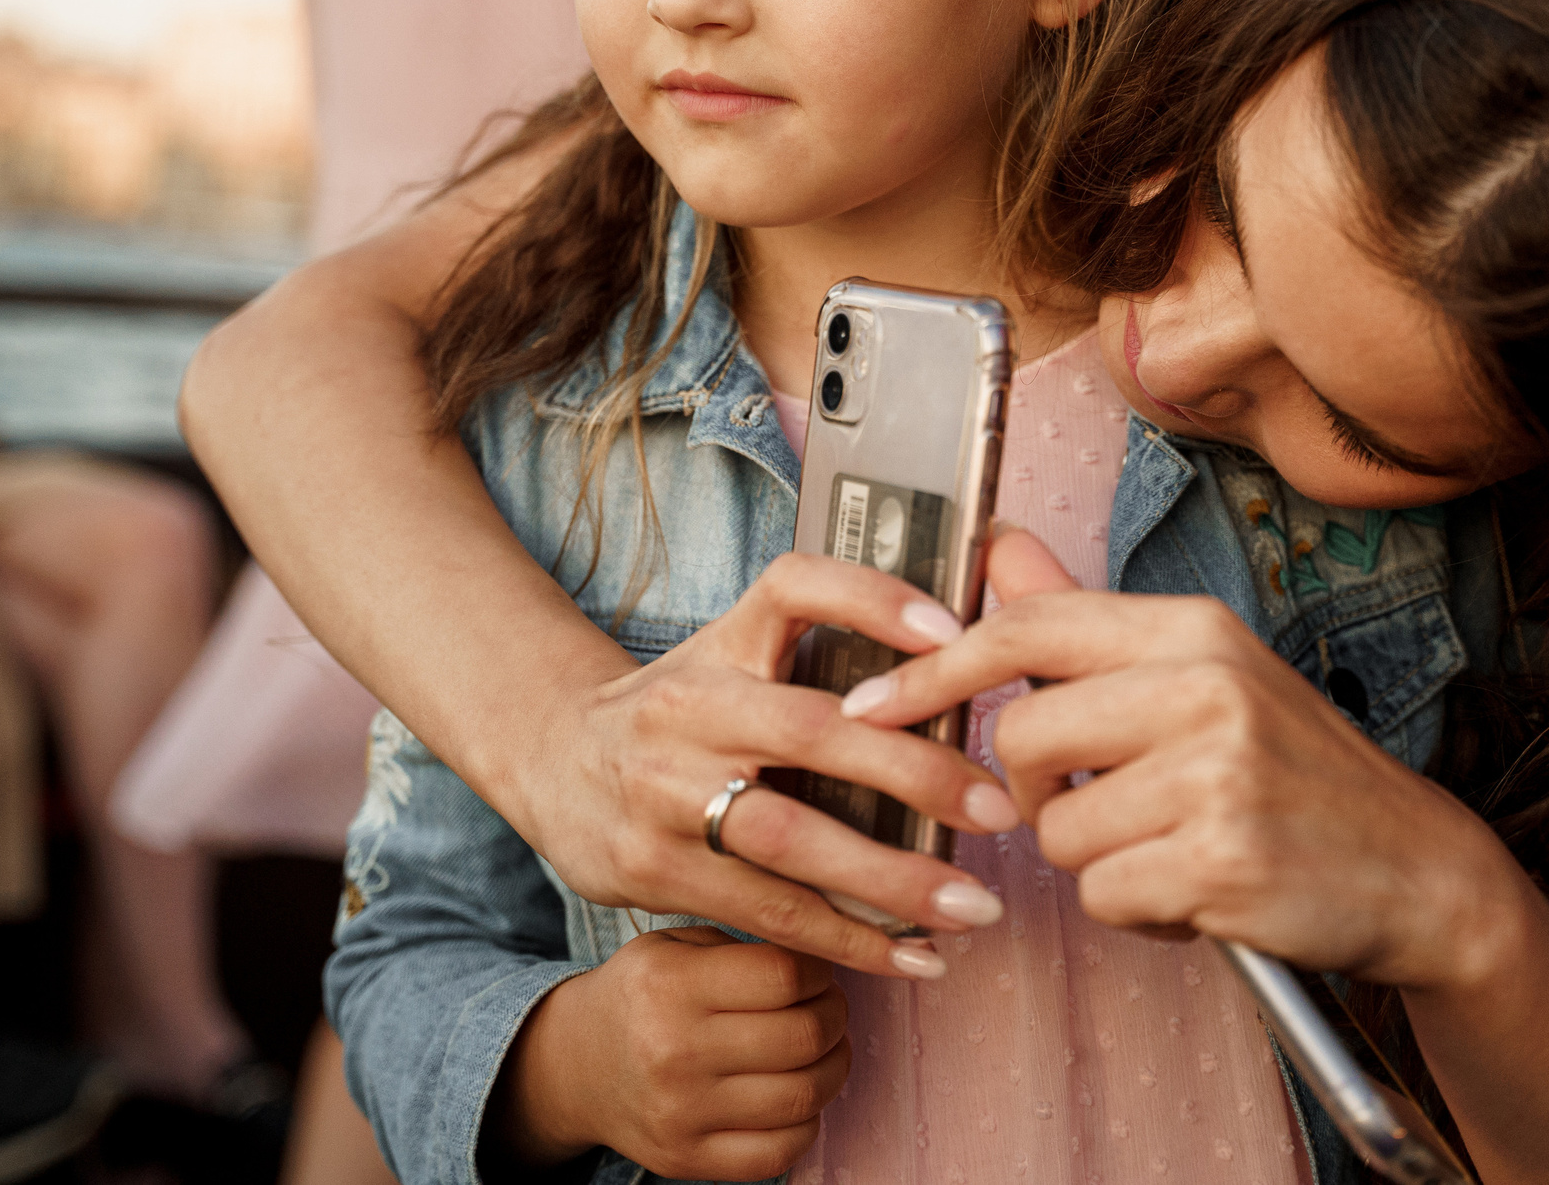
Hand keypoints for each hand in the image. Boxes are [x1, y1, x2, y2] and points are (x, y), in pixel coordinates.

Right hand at [495, 925, 849, 1178]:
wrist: (576, 1066)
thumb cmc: (643, 995)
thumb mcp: (675, 945)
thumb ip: (744, 940)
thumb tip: (831, 947)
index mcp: (670, 984)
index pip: (784, 976)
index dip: (820, 970)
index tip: (817, 970)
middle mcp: (673, 1051)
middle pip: (803, 1036)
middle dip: (835, 1016)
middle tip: (829, 1006)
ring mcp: (679, 1112)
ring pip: (803, 1095)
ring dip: (833, 1067)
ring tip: (824, 1048)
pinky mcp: (685, 1159)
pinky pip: (780, 1152)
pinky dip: (806, 1122)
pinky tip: (797, 1095)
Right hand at [522, 553, 1024, 981]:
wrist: (551, 759)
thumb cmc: (679, 704)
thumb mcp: (732, 649)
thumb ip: (821, 647)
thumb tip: (954, 652)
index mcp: (720, 646)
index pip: (793, 591)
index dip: (871, 602)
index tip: (954, 639)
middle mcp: (688, 712)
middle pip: (810, 733)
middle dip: (913, 773)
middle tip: (997, 810)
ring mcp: (663, 797)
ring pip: (789, 841)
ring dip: (889, 882)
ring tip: (972, 909)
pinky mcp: (654, 873)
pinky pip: (766, 913)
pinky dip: (847, 940)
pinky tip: (914, 957)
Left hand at [840, 530, 1511, 991]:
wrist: (1418, 869)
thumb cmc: (1295, 774)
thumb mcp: (1205, 676)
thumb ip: (1089, 626)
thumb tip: (998, 548)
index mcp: (1191, 632)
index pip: (1027, 629)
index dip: (934, 669)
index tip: (872, 705)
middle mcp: (1204, 686)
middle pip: (1022, 740)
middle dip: (1036, 795)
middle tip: (1107, 809)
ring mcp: (1216, 773)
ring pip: (1056, 832)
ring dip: (1099, 861)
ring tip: (1174, 849)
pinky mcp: (1221, 860)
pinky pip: (1103, 895)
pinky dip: (1137, 911)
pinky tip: (1198, 892)